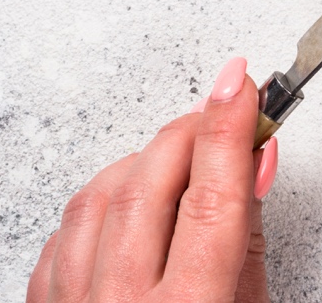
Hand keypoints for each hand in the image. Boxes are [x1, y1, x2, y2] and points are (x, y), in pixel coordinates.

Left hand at [27, 57, 278, 302]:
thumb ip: (246, 240)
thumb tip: (254, 163)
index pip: (213, 194)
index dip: (230, 125)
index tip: (241, 80)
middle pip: (152, 180)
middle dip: (192, 128)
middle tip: (226, 108)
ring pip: (100, 193)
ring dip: (147, 160)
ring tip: (186, 160)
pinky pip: (67, 228)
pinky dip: (104, 200)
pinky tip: (134, 204)